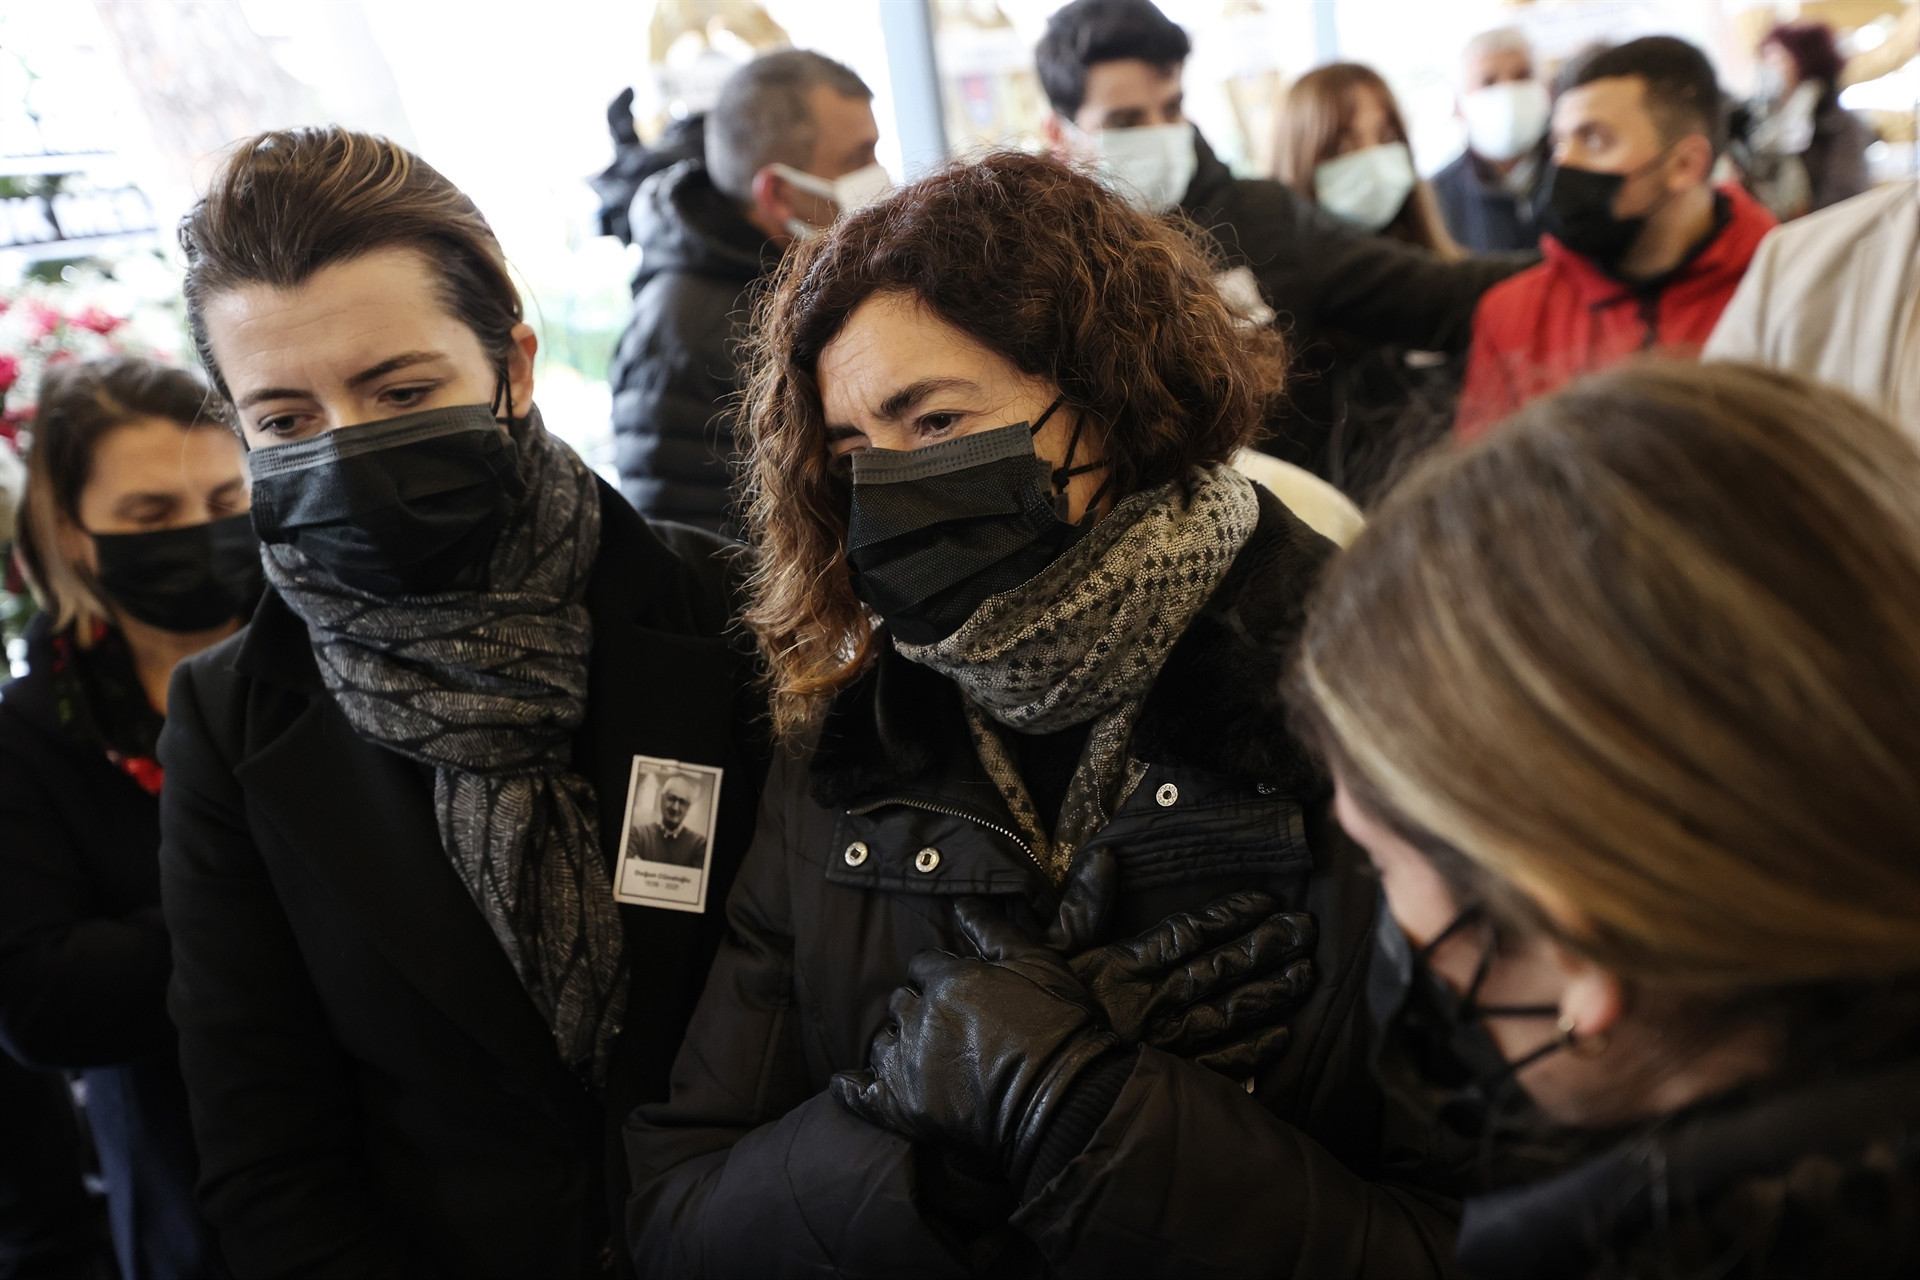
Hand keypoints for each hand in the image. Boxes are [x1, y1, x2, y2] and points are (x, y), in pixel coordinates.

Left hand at [830, 906, 1116, 1181]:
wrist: (1066, 1102)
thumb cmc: (1059, 1028)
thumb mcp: (1038, 964)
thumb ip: (993, 930)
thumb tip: (961, 903)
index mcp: (949, 982)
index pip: (923, 965)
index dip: (939, 976)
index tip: (959, 992)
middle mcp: (921, 1019)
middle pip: (899, 1003)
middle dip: (917, 1008)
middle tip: (946, 1026)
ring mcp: (908, 1066)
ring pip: (882, 1043)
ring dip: (896, 1045)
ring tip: (921, 1057)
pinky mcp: (903, 1110)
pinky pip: (860, 1095)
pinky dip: (851, 1090)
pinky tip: (847, 1084)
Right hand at [1045, 851, 1318, 1076]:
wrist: (1025, 1089)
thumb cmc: (1030, 1017)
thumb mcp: (1044, 951)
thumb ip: (1081, 906)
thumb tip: (1105, 857)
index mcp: (1123, 966)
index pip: (1186, 933)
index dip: (1229, 914)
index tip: (1266, 898)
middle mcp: (1151, 1003)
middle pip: (1219, 969)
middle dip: (1265, 946)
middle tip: (1305, 928)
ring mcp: (1165, 1044)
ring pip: (1229, 1013)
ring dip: (1270, 993)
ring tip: (1306, 973)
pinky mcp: (1169, 1080)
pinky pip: (1221, 1065)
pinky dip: (1253, 1052)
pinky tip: (1282, 1037)